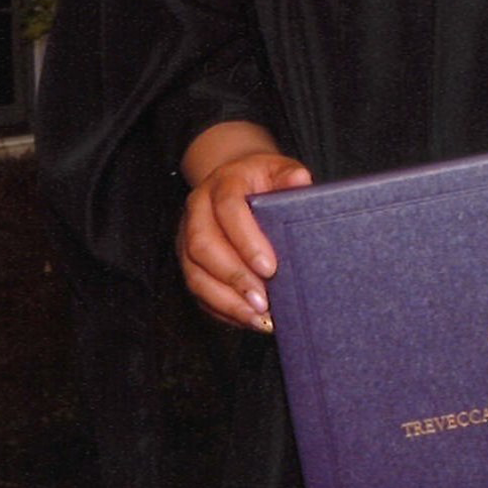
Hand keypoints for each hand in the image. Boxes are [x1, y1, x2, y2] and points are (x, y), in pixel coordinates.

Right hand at [177, 121, 311, 331]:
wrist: (234, 180)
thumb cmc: (261, 178)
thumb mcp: (279, 168)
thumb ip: (291, 176)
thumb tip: (301, 183)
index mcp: (222, 183)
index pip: (228, 209)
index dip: (247, 240)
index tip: (270, 267)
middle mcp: (197, 210)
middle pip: (204, 246)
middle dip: (235, 278)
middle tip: (264, 301)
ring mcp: (186, 238)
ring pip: (196, 275)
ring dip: (227, 301)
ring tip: (257, 317)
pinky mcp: (188, 262)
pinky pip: (198, 292)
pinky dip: (222, 310)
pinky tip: (247, 319)